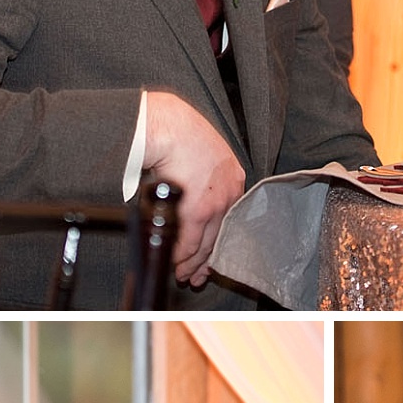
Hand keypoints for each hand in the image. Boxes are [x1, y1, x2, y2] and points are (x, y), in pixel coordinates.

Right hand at [144, 90, 246, 286]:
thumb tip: (192, 187)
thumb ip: (205, 173)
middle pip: (219, 236)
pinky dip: (182, 257)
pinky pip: (189, 243)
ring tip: (184, 274)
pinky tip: (176, 264)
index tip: (212, 255)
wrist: (169, 127)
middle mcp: (229, 193)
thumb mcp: (204, 150)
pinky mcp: (197, 212)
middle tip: (197, 275)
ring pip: (205, 244)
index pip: (228, 218)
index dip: (218, 240)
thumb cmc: (180, 132)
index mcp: (233, 177)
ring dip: (192, 263)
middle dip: (207, 260)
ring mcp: (215, 205)